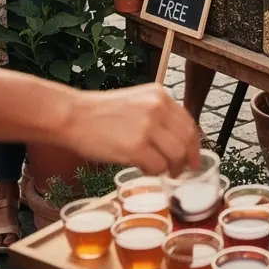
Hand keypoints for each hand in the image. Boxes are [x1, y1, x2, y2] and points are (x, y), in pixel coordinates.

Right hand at [67, 85, 199, 176]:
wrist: (73, 116)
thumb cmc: (100, 113)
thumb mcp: (136, 103)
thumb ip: (157, 115)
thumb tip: (176, 140)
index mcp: (159, 95)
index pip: (188, 122)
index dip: (194, 143)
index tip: (194, 157)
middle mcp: (157, 108)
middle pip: (186, 139)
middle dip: (188, 159)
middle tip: (183, 171)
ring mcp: (147, 127)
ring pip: (176, 155)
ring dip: (171, 168)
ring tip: (162, 172)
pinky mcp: (135, 146)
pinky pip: (157, 167)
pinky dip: (154, 173)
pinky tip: (144, 169)